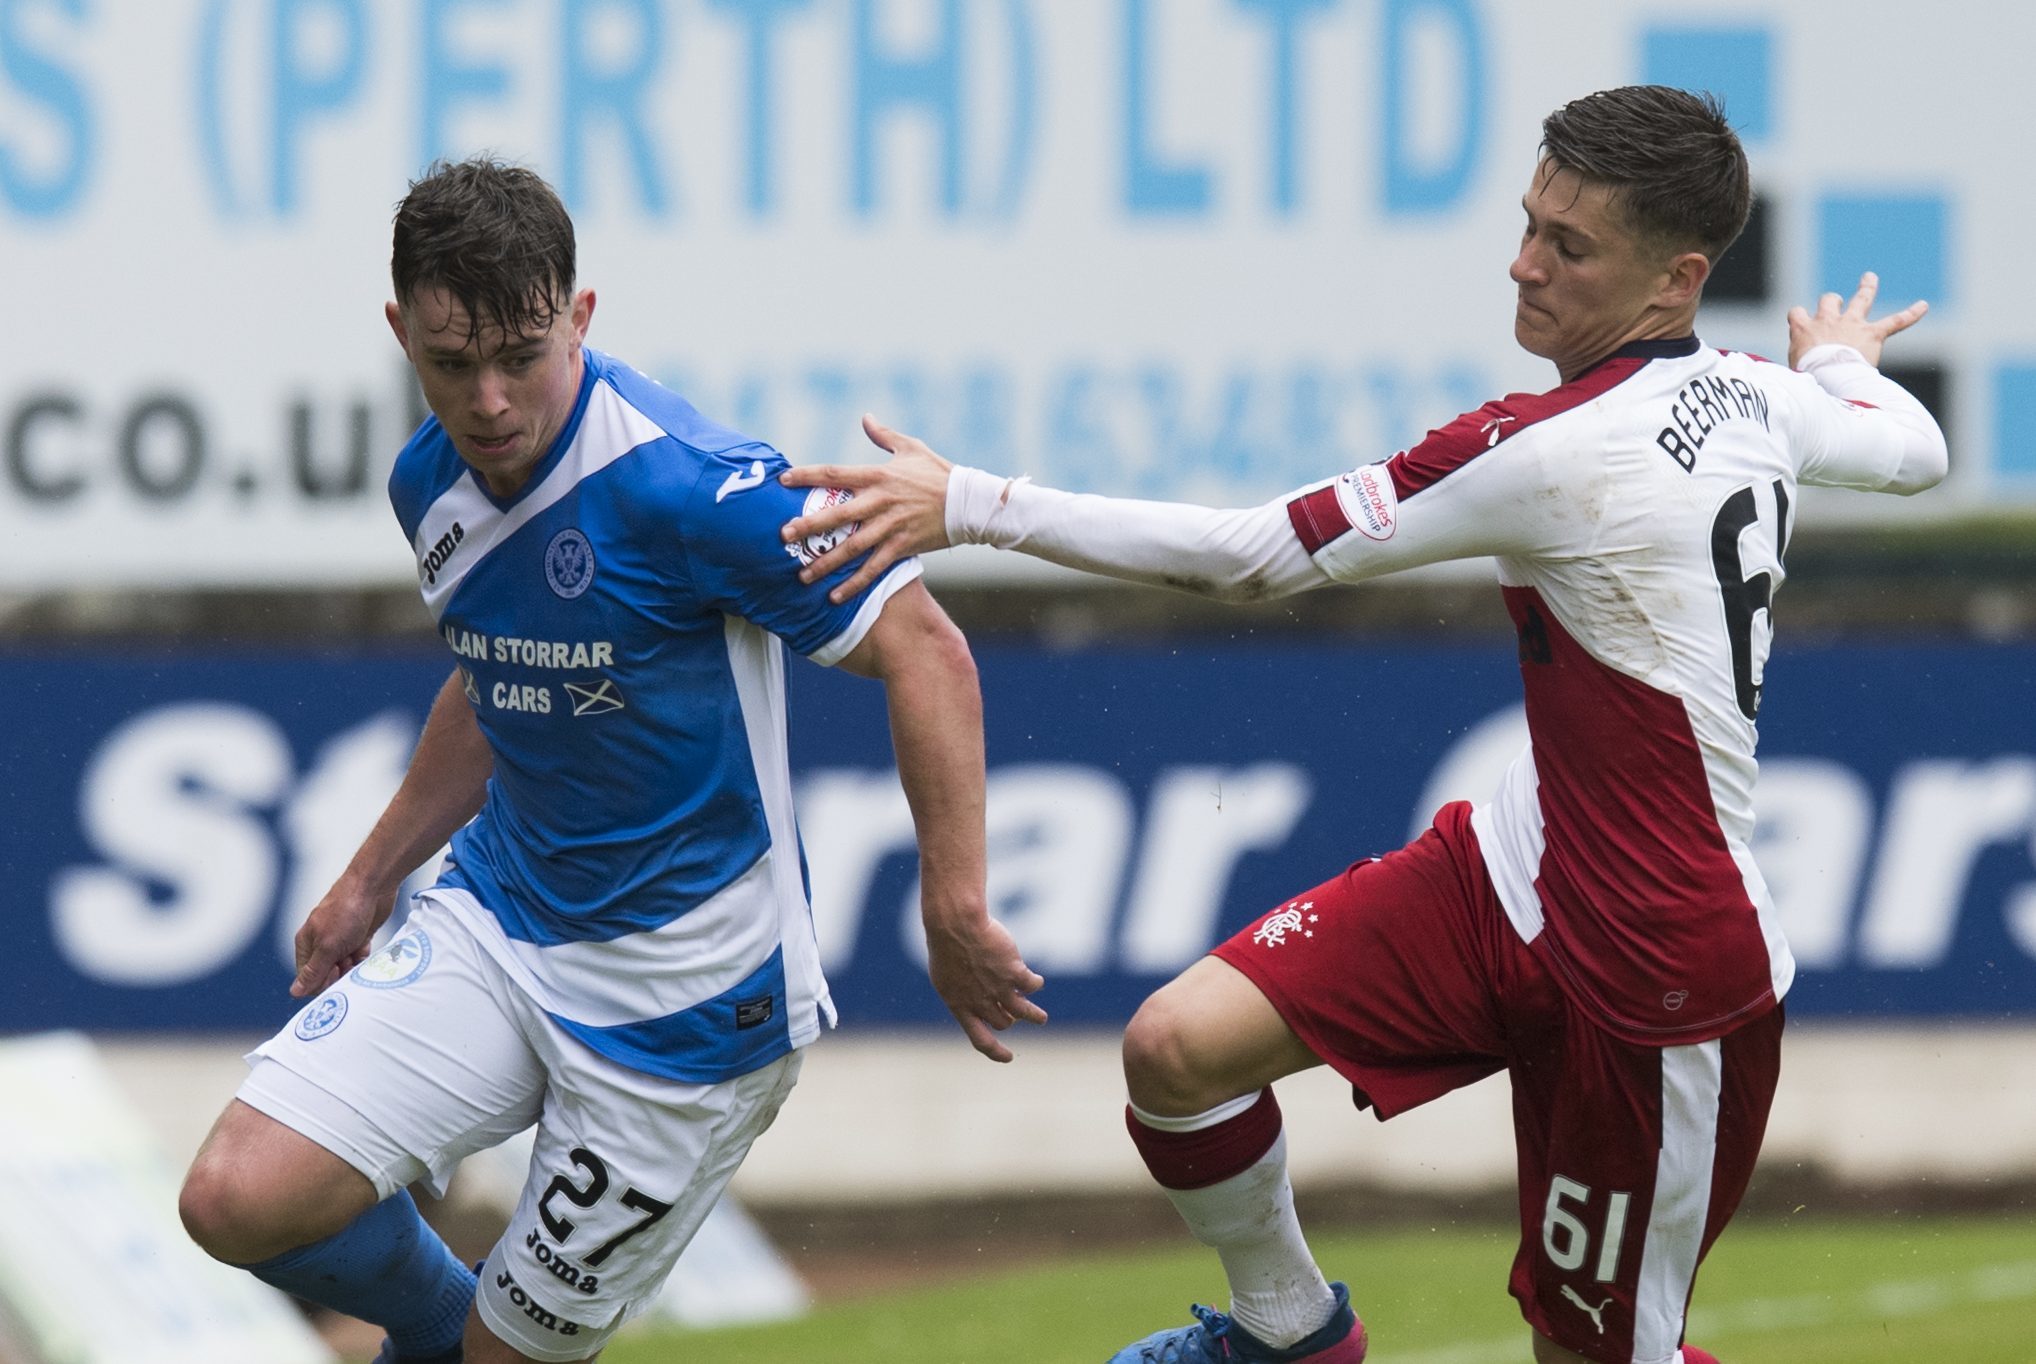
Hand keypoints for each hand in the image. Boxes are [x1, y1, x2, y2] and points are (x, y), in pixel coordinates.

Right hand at [290, 878, 393, 996]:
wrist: (374, 887)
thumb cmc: (346, 912)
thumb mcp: (328, 946)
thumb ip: (314, 971)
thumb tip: (295, 992)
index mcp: (306, 944)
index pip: (307, 977)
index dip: (321, 981)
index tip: (335, 972)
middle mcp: (321, 943)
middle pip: (326, 974)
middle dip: (338, 974)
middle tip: (347, 962)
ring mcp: (340, 940)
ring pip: (345, 968)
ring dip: (352, 966)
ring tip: (357, 952)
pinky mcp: (359, 937)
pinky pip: (359, 958)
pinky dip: (363, 958)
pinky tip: (365, 948)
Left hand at [780, 414, 955, 602]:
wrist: (970, 502)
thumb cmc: (940, 473)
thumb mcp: (912, 448)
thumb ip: (884, 435)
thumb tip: (866, 417)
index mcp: (878, 476)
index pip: (835, 474)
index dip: (807, 476)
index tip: (783, 480)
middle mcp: (880, 502)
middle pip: (837, 515)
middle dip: (808, 526)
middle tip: (783, 536)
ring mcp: (891, 526)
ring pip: (851, 547)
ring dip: (825, 563)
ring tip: (802, 575)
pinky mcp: (903, 547)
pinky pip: (873, 568)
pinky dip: (854, 583)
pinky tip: (835, 597)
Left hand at [923, 912, 1048, 1062]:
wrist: (955, 925)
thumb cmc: (945, 945)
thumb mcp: (946, 976)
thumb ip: (962, 993)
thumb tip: (977, 1003)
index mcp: (960, 1006)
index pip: (980, 1040)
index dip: (996, 1052)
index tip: (1008, 1057)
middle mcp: (981, 1002)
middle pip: (1004, 1023)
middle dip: (1011, 1020)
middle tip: (1016, 1014)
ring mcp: (999, 989)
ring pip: (1025, 1013)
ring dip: (1035, 1017)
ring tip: (1041, 1019)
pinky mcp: (1014, 973)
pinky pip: (1032, 986)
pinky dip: (1035, 984)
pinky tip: (1035, 979)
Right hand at [1787, 271, 1928, 368]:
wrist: (1828, 376)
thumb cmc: (1807, 375)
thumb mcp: (1793, 367)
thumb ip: (1797, 361)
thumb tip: (1795, 376)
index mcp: (1804, 329)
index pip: (1797, 313)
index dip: (1799, 317)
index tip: (1801, 323)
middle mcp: (1828, 321)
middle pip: (1828, 300)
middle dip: (1832, 302)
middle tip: (1835, 304)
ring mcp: (1852, 325)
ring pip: (1861, 299)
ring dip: (1866, 288)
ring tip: (1869, 278)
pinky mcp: (1872, 334)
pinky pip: (1896, 322)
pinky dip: (1911, 314)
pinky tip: (1923, 306)